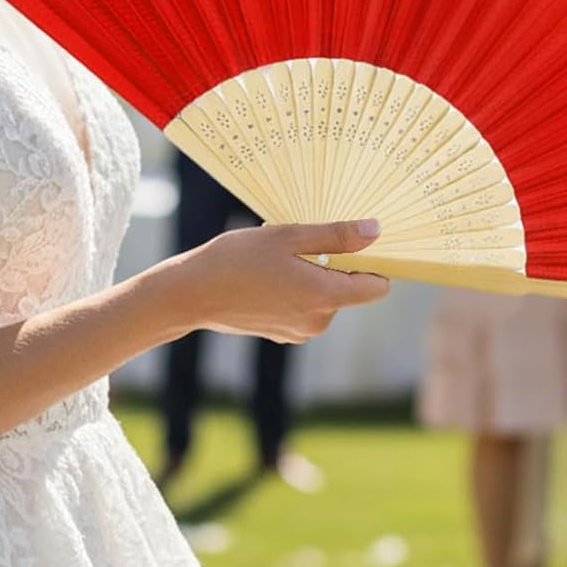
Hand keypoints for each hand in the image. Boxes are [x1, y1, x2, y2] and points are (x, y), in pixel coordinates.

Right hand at [165, 220, 389, 341]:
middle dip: (334, 264)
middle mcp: (318, 321)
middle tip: (301, 244)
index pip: (377, 287)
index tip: (360, 243)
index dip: (375, 263)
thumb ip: (336, 236)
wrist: (189, 294)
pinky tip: (267, 276)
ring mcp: (300, 331)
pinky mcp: (284, 334)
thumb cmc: (236, 260)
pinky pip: (305, 307)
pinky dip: (295, 290)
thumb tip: (375, 231)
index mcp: (325, 296)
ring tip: (278, 259)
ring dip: (312, 275)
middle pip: (349, 289)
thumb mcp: (288, 237)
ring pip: (325, 296)